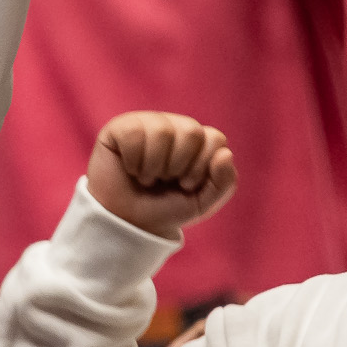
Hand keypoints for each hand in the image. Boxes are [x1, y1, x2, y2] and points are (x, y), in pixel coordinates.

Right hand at [87, 111, 236, 236]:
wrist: (127, 223)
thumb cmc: (165, 209)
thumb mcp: (202, 203)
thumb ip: (224, 182)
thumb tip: (225, 153)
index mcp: (198, 141)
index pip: (215, 138)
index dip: (201, 167)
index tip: (186, 185)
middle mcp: (174, 126)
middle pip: (191, 131)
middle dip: (179, 166)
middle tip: (165, 180)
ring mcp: (148, 123)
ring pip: (162, 131)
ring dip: (154, 166)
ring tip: (146, 177)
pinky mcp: (121, 127)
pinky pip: (134, 133)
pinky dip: (133, 160)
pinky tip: (130, 169)